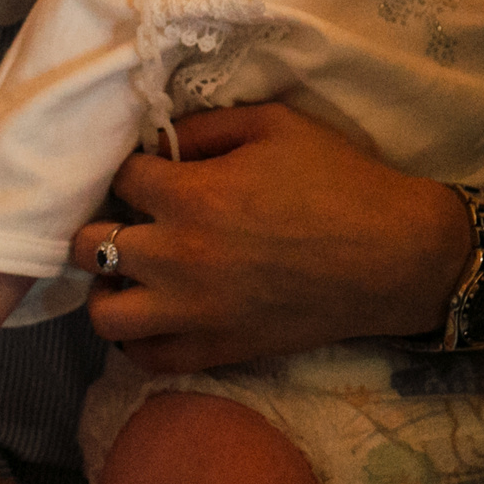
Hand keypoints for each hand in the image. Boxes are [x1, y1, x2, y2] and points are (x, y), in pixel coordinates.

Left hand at [69, 103, 467, 372]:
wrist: (394, 256)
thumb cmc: (340, 180)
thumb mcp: (275, 124)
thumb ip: (207, 127)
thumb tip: (161, 140)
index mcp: (190, 196)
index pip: (119, 179)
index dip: (135, 169)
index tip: (155, 171)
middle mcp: (177, 258)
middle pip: (90, 245)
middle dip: (102, 224)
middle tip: (133, 219)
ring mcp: (192, 313)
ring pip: (103, 313)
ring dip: (108, 286)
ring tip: (134, 271)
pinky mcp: (215, 350)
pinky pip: (144, 358)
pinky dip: (137, 338)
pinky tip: (157, 312)